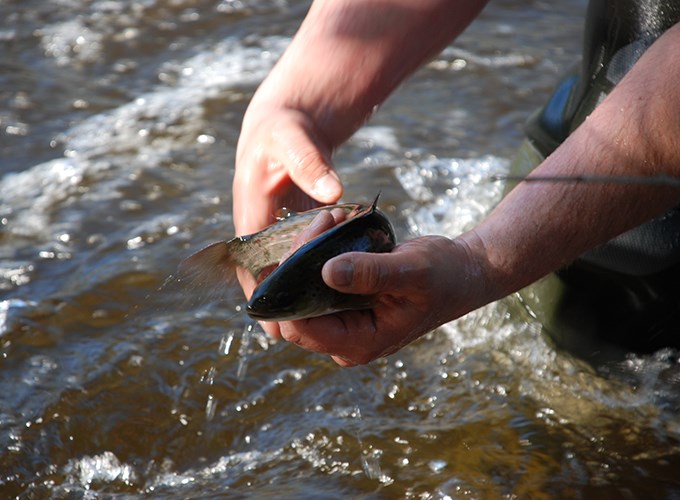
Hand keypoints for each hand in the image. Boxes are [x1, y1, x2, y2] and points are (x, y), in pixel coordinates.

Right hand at [233, 107, 343, 330]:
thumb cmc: (284, 132)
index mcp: (251, 212)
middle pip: (261, 273)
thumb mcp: (294, 141)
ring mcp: (270, 229)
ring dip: (288, 294)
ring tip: (305, 327)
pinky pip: (291, 259)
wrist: (282, 126)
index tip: (273, 319)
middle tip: (287, 337)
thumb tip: (333, 193)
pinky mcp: (286, 228)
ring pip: (277, 270)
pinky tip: (320, 295)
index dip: (261, 292)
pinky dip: (302, 276)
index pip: (251, 261)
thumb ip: (311, 165)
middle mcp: (257, 227)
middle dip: (273, 303)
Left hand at [277, 235, 485, 365]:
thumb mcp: (412, 271)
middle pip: (295, 308)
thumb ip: (372, 274)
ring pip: (301, 292)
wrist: (460, 273)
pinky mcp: (344, 304)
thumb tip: (326, 273)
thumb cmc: (444, 275)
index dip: (291, 287)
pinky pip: (315, 282)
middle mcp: (345, 339)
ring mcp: (343, 322)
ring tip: (330, 219)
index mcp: (359, 343)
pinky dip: (318, 254)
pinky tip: (331, 227)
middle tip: (321, 222)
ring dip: (307, 254)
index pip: (300, 327)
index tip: (308, 240)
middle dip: (298, 263)